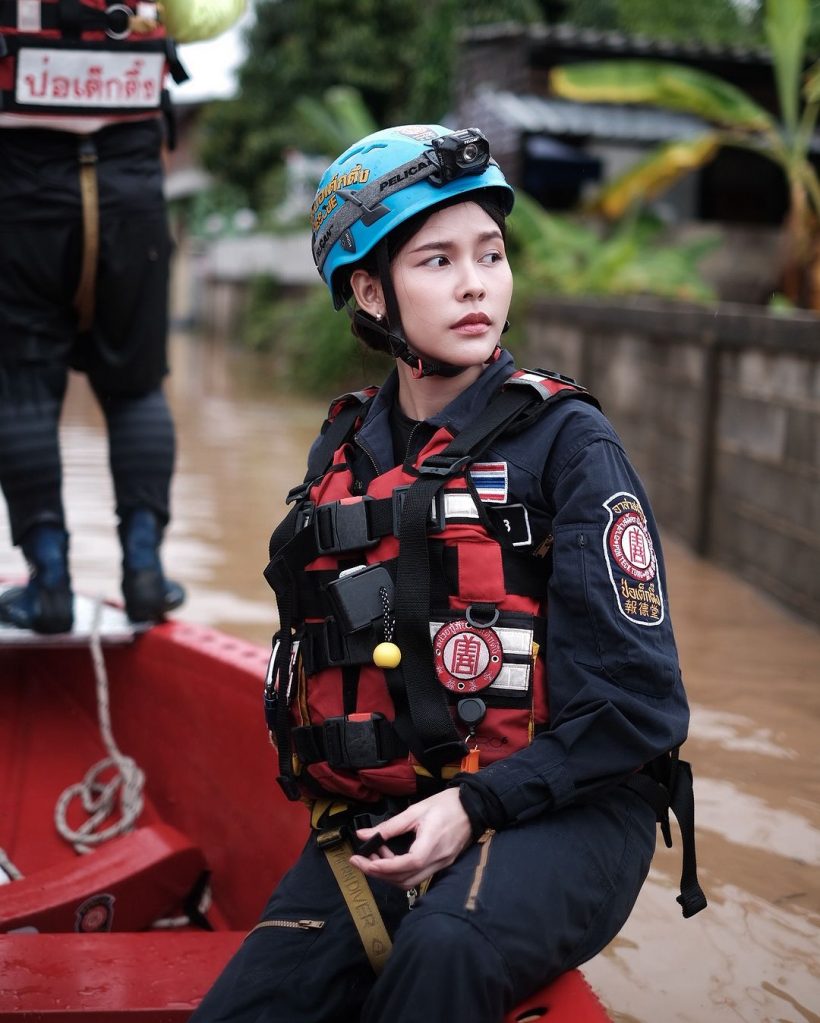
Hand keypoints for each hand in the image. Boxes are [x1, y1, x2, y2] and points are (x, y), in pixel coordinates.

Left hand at [349, 788, 472, 889]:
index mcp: (431, 844)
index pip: (406, 865)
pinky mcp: (442, 864)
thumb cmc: (446, 804)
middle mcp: (438, 860)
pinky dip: (400, 870)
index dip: (383, 867)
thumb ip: (389, 826)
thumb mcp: (415, 810)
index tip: (363, 861)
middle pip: (405, 880)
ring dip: (389, 873)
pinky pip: (418, 875)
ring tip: (374, 855)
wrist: (473, 805)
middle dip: (379, 873)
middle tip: (361, 860)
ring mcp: (441, 865)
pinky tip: (390, 855)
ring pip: (410, 881)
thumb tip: (363, 835)